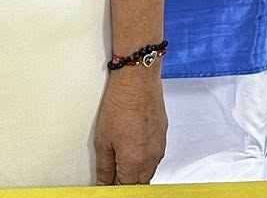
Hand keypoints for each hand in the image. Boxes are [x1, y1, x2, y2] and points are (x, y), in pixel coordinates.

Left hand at [93, 67, 166, 183]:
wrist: (138, 80)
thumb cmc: (120, 105)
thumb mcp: (103, 141)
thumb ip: (104, 168)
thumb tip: (104, 183)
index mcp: (134, 163)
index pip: (126, 189)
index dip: (115, 189)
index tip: (108, 186)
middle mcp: (151, 157)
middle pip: (140, 183)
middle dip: (127, 183)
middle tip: (114, 176)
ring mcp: (160, 146)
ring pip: (149, 171)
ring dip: (137, 172)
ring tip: (122, 161)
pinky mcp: (163, 134)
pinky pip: (155, 155)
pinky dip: (145, 158)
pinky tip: (134, 148)